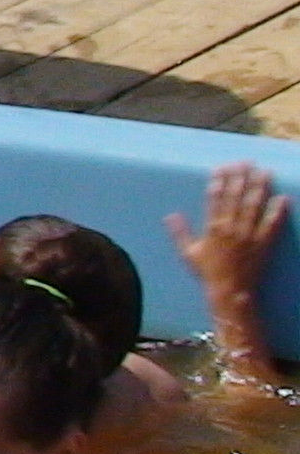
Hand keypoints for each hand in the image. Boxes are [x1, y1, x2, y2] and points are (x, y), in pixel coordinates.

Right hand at [171, 162, 286, 306]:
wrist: (230, 291)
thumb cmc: (207, 272)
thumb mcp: (188, 253)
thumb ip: (180, 233)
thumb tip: (170, 215)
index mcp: (212, 227)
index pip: (215, 198)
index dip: (219, 181)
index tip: (222, 167)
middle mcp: (231, 227)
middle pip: (236, 197)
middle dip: (240, 177)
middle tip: (245, 162)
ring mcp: (248, 234)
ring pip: (254, 205)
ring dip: (259, 187)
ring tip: (264, 172)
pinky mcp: (263, 243)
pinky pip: (271, 224)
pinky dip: (277, 210)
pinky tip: (283, 198)